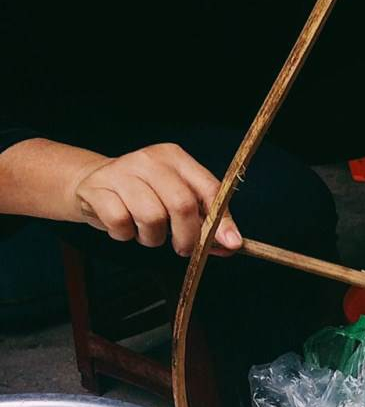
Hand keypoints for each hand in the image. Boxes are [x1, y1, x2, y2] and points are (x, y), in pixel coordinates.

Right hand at [71, 144, 239, 254]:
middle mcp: (149, 160)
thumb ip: (205, 220)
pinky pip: (121, 223)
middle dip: (188, 236)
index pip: (209, 188)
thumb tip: (231, 244)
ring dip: (153, 237)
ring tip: (147, 232)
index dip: (222, 220)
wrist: (92, 182)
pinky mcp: (96, 189)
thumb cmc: (145, 195)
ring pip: (152, 217)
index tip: (230, 243)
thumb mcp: (177, 199)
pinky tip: (124, 226)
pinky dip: (126, 235)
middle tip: (183, 248)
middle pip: (181, 204)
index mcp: (175, 158)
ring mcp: (120, 172)